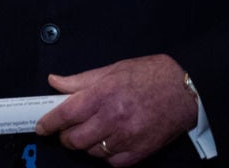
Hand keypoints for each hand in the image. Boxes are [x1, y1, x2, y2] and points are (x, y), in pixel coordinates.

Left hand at [36, 54, 197, 165]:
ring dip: (86, 143)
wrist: (186, 91)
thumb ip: (82, 80)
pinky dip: (105, 153)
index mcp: (105, 94)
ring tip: (94, 130)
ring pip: (90, 151)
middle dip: (66, 135)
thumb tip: (56, 82)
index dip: (49, 122)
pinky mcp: (137, 153)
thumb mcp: (114, 69)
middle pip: (74, 139)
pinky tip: (111, 139)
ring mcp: (125, 138)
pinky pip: (109, 161)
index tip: (42, 125)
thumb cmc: (153, 76)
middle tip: (69, 128)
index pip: (66, 114)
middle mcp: (113, 118)